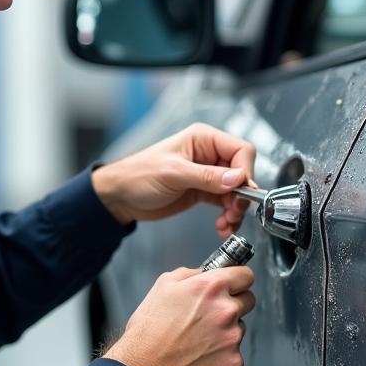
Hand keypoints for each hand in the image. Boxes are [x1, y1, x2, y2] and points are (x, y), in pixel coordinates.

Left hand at [91, 123, 255, 236]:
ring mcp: (207, 174)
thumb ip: (207, 177)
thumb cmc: (138, 175)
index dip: (245, 171)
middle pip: (242, 172)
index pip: (240, 150)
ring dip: (235, 209)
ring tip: (226, 223)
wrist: (121, 197)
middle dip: (241, 195)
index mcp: (203, 139)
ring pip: (236, 191)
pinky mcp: (204, 191)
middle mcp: (208, 154)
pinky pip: (225, 203)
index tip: (239, 191)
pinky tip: (222, 226)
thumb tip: (236, 179)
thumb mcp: (173, 174)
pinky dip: (228, 216)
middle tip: (233, 212)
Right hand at [105, 265, 255, 365]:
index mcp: (211, 287)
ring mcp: (233, 338)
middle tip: (210, 314)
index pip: (245, 275)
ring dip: (225, 331)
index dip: (237, 279)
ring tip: (197, 339)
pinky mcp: (233, 363)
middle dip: (233, 304)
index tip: (233, 285)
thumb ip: (192, 274)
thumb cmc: (149, 331)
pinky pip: (234, 353)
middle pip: (248, 301)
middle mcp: (226, 310)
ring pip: (239, 328)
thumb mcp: (163, 286)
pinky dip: (221, 355)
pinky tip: (199, 356)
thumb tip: (206, 273)